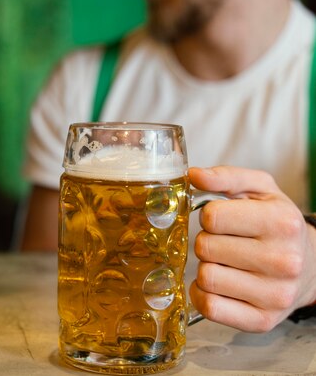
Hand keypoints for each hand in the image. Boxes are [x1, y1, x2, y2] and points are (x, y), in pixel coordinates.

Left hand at [188, 166, 315, 331]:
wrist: (310, 266)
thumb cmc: (275, 223)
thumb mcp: (259, 190)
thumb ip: (225, 177)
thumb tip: (193, 175)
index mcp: (282, 222)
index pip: (212, 217)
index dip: (209, 216)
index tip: (222, 220)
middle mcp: (284, 261)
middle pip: (205, 248)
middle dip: (206, 242)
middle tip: (223, 243)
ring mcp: (275, 295)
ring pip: (205, 279)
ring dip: (206, 268)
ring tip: (225, 263)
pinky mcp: (262, 321)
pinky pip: (209, 308)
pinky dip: (203, 296)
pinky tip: (219, 285)